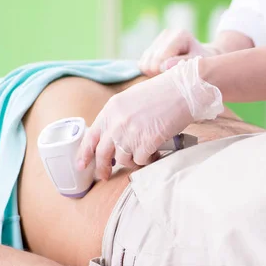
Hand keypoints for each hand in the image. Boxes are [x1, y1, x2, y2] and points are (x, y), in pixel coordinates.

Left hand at [78, 57, 223, 179]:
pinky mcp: (146, 142)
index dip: (85, 153)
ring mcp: (130, 133)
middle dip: (103, 168)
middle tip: (105, 176)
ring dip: (133, 161)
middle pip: (102, 153)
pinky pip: (141, 160)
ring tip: (145, 154)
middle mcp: (116, 122)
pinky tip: (156, 153)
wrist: (183, 90)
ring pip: (123, 159)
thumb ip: (120, 117)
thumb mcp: (132, 99)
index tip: (82, 164)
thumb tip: (115, 138)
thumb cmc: (163, 92)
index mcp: (111, 109)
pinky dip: (148, 160)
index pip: (91, 136)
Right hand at [139, 29, 222, 76]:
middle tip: (173, 78)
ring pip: (144, 63)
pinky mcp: (152, 47)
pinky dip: (150, 72)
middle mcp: (167, 34)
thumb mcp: (199, 64)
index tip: (174, 78)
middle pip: (150, 61)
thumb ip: (181, 64)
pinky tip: (164, 73)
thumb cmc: (204, 62)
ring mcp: (158, 39)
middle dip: (159, 74)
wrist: (204, 57)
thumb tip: (162, 67)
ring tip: (169, 75)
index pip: (160, 57)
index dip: (163, 72)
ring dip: (154, 74)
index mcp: (180, 35)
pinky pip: (142, 64)